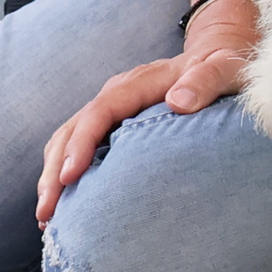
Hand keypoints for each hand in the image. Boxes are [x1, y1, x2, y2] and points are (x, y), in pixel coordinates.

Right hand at [35, 0, 258, 223]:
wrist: (219, 53)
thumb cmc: (223, 66)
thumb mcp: (225, 68)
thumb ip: (206, 81)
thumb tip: (178, 101)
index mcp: (138, 83)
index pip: (99, 112)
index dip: (81, 144)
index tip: (71, 177)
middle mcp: (117, 93)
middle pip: (72, 129)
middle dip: (55, 171)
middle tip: (46, 213)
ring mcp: (112, 108)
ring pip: (68, 139)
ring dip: (53, 175)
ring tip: (46, 218)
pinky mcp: (114, 123)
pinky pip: (80, 145)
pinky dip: (66, 172)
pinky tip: (65, 205)